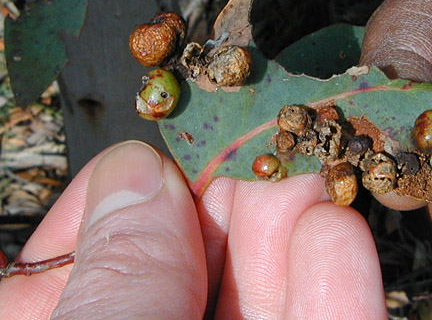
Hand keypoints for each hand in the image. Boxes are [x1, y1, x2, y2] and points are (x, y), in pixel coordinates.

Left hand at [0, 141, 386, 318]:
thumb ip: (116, 283)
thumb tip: (135, 176)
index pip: (72, 273)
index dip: (111, 212)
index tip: (148, 164)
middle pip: (185, 277)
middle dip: (223, 209)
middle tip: (255, 148)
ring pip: (262, 305)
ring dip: (287, 233)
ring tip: (305, 169)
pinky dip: (337, 288)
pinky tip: (338, 231)